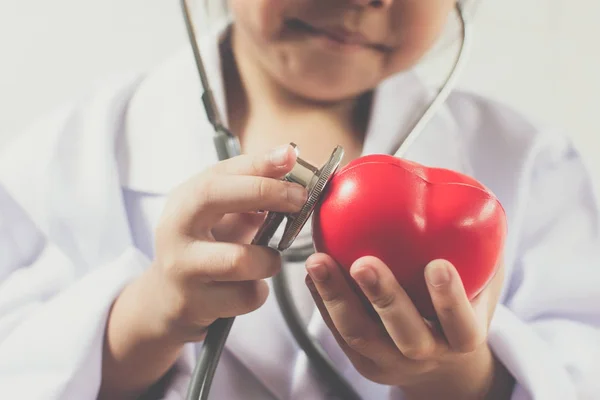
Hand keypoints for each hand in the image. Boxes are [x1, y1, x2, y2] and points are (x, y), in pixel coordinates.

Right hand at [100, 144, 307, 397]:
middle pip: (214, 196)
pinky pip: (246, 296)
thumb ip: (249, 188)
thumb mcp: (219, 214)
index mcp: (184, 200)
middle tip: (300, 197)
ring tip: (267, 260)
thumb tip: (290, 158)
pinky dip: (258, 291)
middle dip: (264, 191)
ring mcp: (181, 267)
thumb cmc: (205, 247)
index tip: (291, 157)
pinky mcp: (193, 303)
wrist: (167, 300)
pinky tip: (249, 286)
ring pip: (240, 259)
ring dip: (268, 259)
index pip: (220, 172)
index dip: (258, 163)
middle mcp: (175, 228)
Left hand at [305, 254, 512, 398]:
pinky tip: (313, 273)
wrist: (444, 363)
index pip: (461, 325)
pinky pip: (337, 333)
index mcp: (463, 338)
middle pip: (405, 335)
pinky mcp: (361, 361)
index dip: (450, 300)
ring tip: (318, 261)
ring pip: (359, 335)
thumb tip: (455, 192)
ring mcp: (390, 362)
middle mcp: (427, 356)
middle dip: (384, 297)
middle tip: (363, 263)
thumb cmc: (463, 306)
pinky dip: (322, 301)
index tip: (437, 265)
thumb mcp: (483, 281)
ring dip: (336, 297)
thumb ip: (477, 248)